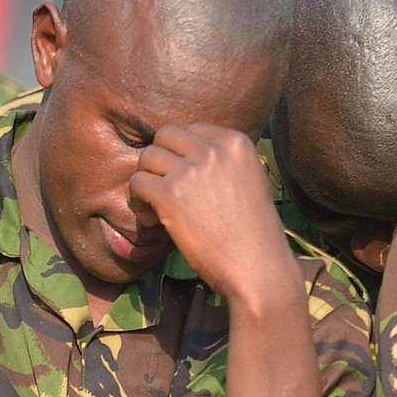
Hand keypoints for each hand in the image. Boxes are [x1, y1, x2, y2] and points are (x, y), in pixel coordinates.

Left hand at [128, 125, 297, 313]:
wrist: (258, 268)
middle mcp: (214, 150)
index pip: (193, 128)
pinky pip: (137, 183)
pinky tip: (153, 221)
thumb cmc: (255, 234)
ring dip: (146, 181)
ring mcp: (191, 171)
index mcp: (236, 142)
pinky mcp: (171, 195)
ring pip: (147, 157)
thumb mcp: (251, 181)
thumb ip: (224, 162)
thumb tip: (188, 153)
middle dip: (160, 161)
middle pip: (165, 135)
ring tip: (155, 208)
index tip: (184, 179)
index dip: (181, 153)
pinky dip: (138, 202)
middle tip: (163, 189)